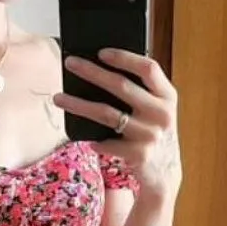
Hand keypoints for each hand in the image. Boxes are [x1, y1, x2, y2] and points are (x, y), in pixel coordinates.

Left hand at [53, 49, 182, 200]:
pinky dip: (93, 139)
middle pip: (122, 86)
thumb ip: (141, 91)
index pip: (148, 68)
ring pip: (106, 114)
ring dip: (78, 105)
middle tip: (70, 62)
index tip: (100, 52)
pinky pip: (106, 142)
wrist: (164, 173)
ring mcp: (150, 135)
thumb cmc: (152, 132)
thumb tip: (99, 68)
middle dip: (92, 72)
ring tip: (58, 98)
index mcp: (168, 97)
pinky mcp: (138, 155)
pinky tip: (85, 138)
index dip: (125, 57)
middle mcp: (162, 114)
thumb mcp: (156, 110)